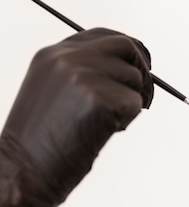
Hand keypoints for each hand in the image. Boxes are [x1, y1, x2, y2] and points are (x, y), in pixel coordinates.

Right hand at [0, 28, 152, 206]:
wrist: (24, 171)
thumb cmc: (38, 142)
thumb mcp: (51, 92)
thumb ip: (81, 73)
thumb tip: (124, 69)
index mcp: (53, 54)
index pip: (103, 36)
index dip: (128, 50)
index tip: (140, 63)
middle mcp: (68, 59)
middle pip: (126, 47)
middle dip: (142, 70)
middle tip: (145, 93)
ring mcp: (84, 78)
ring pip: (134, 80)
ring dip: (130, 102)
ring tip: (104, 122)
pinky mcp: (101, 100)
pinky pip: (134, 105)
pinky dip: (127, 120)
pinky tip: (102, 132)